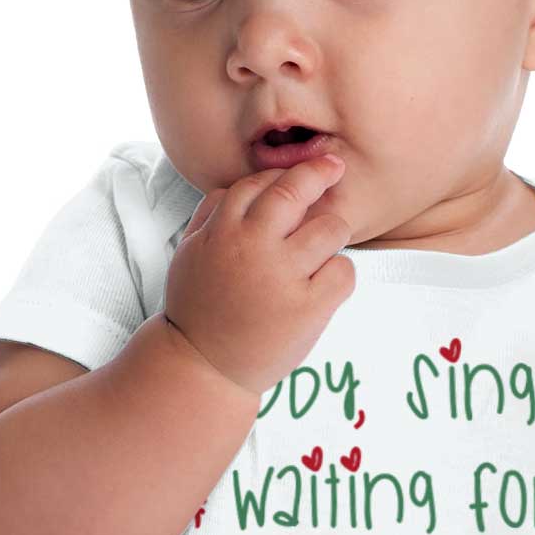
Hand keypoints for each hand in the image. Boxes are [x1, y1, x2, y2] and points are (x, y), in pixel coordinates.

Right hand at [163, 153, 354, 393]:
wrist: (203, 367)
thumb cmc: (199, 309)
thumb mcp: (190, 253)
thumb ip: (210, 215)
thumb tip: (239, 186)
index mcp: (221, 231)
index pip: (258, 183)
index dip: (280, 176)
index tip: (298, 175)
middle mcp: (253, 247)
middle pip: (296, 190)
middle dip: (319, 173)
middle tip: (334, 168)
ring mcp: (282, 277)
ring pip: (331, 227)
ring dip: (332, 232)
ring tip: (322, 250)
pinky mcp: (308, 308)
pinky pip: (344, 271)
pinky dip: (339, 274)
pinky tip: (323, 286)